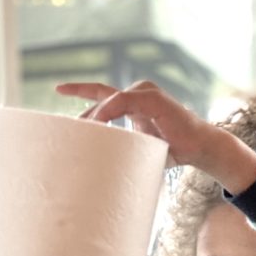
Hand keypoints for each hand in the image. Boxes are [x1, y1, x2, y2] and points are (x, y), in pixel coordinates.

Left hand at [56, 80, 211, 166]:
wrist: (197, 148)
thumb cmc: (170, 150)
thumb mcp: (138, 148)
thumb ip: (120, 147)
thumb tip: (96, 166)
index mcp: (131, 103)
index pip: (101, 92)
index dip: (80, 90)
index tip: (58, 89)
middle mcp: (137, 93)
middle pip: (101, 97)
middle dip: (83, 113)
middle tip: (64, 128)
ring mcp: (146, 93)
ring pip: (111, 98)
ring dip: (95, 115)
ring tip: (81, 132)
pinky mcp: (154, 99)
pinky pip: (126, 101)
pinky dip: (111, 110)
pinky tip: (100, 122)